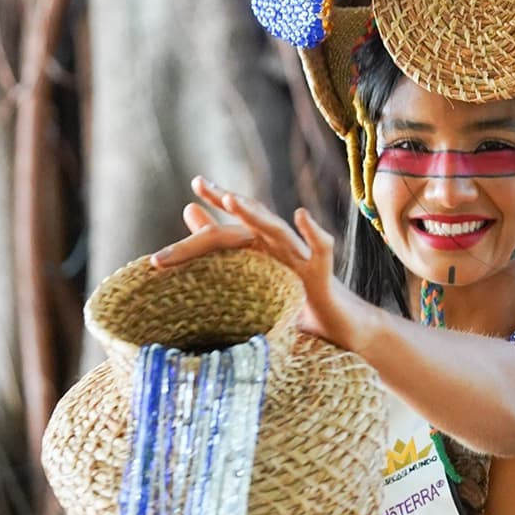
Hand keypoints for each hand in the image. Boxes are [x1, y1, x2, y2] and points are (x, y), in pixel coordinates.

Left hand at [151, 178, 372, 354]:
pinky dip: (312, 231)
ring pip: (276, 228)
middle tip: (200, 186)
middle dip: (223, 204)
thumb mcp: (254, 284)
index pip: (226, 231)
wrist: (336, 328)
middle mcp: (277, 247)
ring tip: (232, 199)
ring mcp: (300, 257)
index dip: (203, 222)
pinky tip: (301, 215)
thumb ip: (225, 255)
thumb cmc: (294, 305)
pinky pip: (320, 248)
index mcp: (258, 251)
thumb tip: (194, 223)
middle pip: (246, 224)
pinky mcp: (322, 273)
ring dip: (255, 214)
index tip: (178, 218)